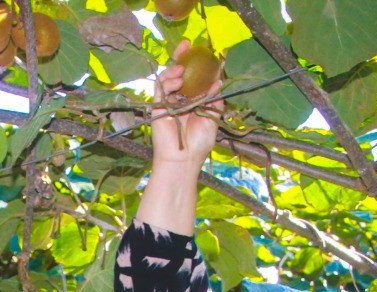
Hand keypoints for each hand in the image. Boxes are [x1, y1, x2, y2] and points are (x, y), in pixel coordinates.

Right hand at [135, 40, 223, 235]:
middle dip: (179, 57)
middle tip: (185, 46)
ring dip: (173, 70)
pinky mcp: (157, 108)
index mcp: (191, 101)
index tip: (199, 50)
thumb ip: (214, 100)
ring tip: (182, 70)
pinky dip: (167, 81)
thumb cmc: (198, 144)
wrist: (184, 160)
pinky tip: (177, 80)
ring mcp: (166, 103)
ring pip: (166, 78)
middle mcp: (178, 100)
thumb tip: (219, 82)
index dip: (194, 64)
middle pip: (176, 73)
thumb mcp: (212, 118)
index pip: (191, 78)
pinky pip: (159, 89)